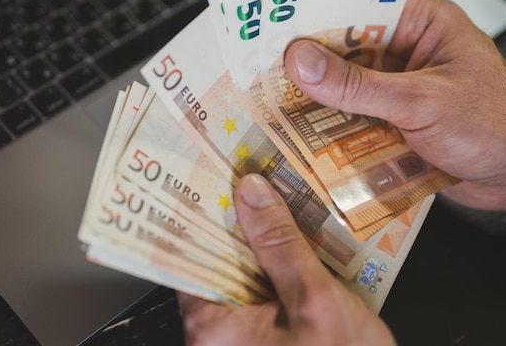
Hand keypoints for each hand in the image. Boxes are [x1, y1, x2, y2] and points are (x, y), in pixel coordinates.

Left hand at [177, 174, 396, 345]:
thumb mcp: (316, 302)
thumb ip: (282, 245)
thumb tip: (252, 194)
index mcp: (214, 328)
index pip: (189, 253)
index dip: (198, 210)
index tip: (209, 174)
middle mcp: (217, 335)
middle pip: (215, 259)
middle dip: (234, 218)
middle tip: (247, 175)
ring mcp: (241, 337)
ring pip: (240, 272)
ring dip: (257, 238)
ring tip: (271, 196)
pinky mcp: (264, 338)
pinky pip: (260, 290)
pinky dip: (273, 263)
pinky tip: (291, 238)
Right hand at [284, 0, 505, 216]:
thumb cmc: (497, 125)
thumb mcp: (420, 99)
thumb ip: (357, 85)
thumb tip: (303, 62)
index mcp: (423, 25)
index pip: (358, 10)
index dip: (316, 20)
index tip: (277, 33)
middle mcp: (409, 54)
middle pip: (348, 54)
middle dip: (313, 70)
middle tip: (270, 79)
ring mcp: (402, 91)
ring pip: (349, 91)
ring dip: (322, 104)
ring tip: (281, 111)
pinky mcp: (398, 123)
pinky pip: (358, 122)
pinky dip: (337, 132)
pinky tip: (310, 140)